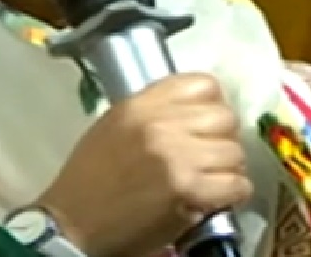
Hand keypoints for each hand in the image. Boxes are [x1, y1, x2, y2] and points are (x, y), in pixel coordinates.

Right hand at [35, 73, 251, 256]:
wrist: (73, 224)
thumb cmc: (90, 179)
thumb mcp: (115, 127)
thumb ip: (154, 113)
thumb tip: (196, 113)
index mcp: (141, 105)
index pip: (203, 85)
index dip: (213, 106)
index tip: (207, 124)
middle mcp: (160, 124)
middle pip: (225, 118)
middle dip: (223, 140)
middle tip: (211, 158)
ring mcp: (177, 156)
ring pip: (235, 152)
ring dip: (228, 170)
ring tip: (212, 181)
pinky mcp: (188, 190)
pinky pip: (237, 184)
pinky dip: (232, 194)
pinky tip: (215, 199)